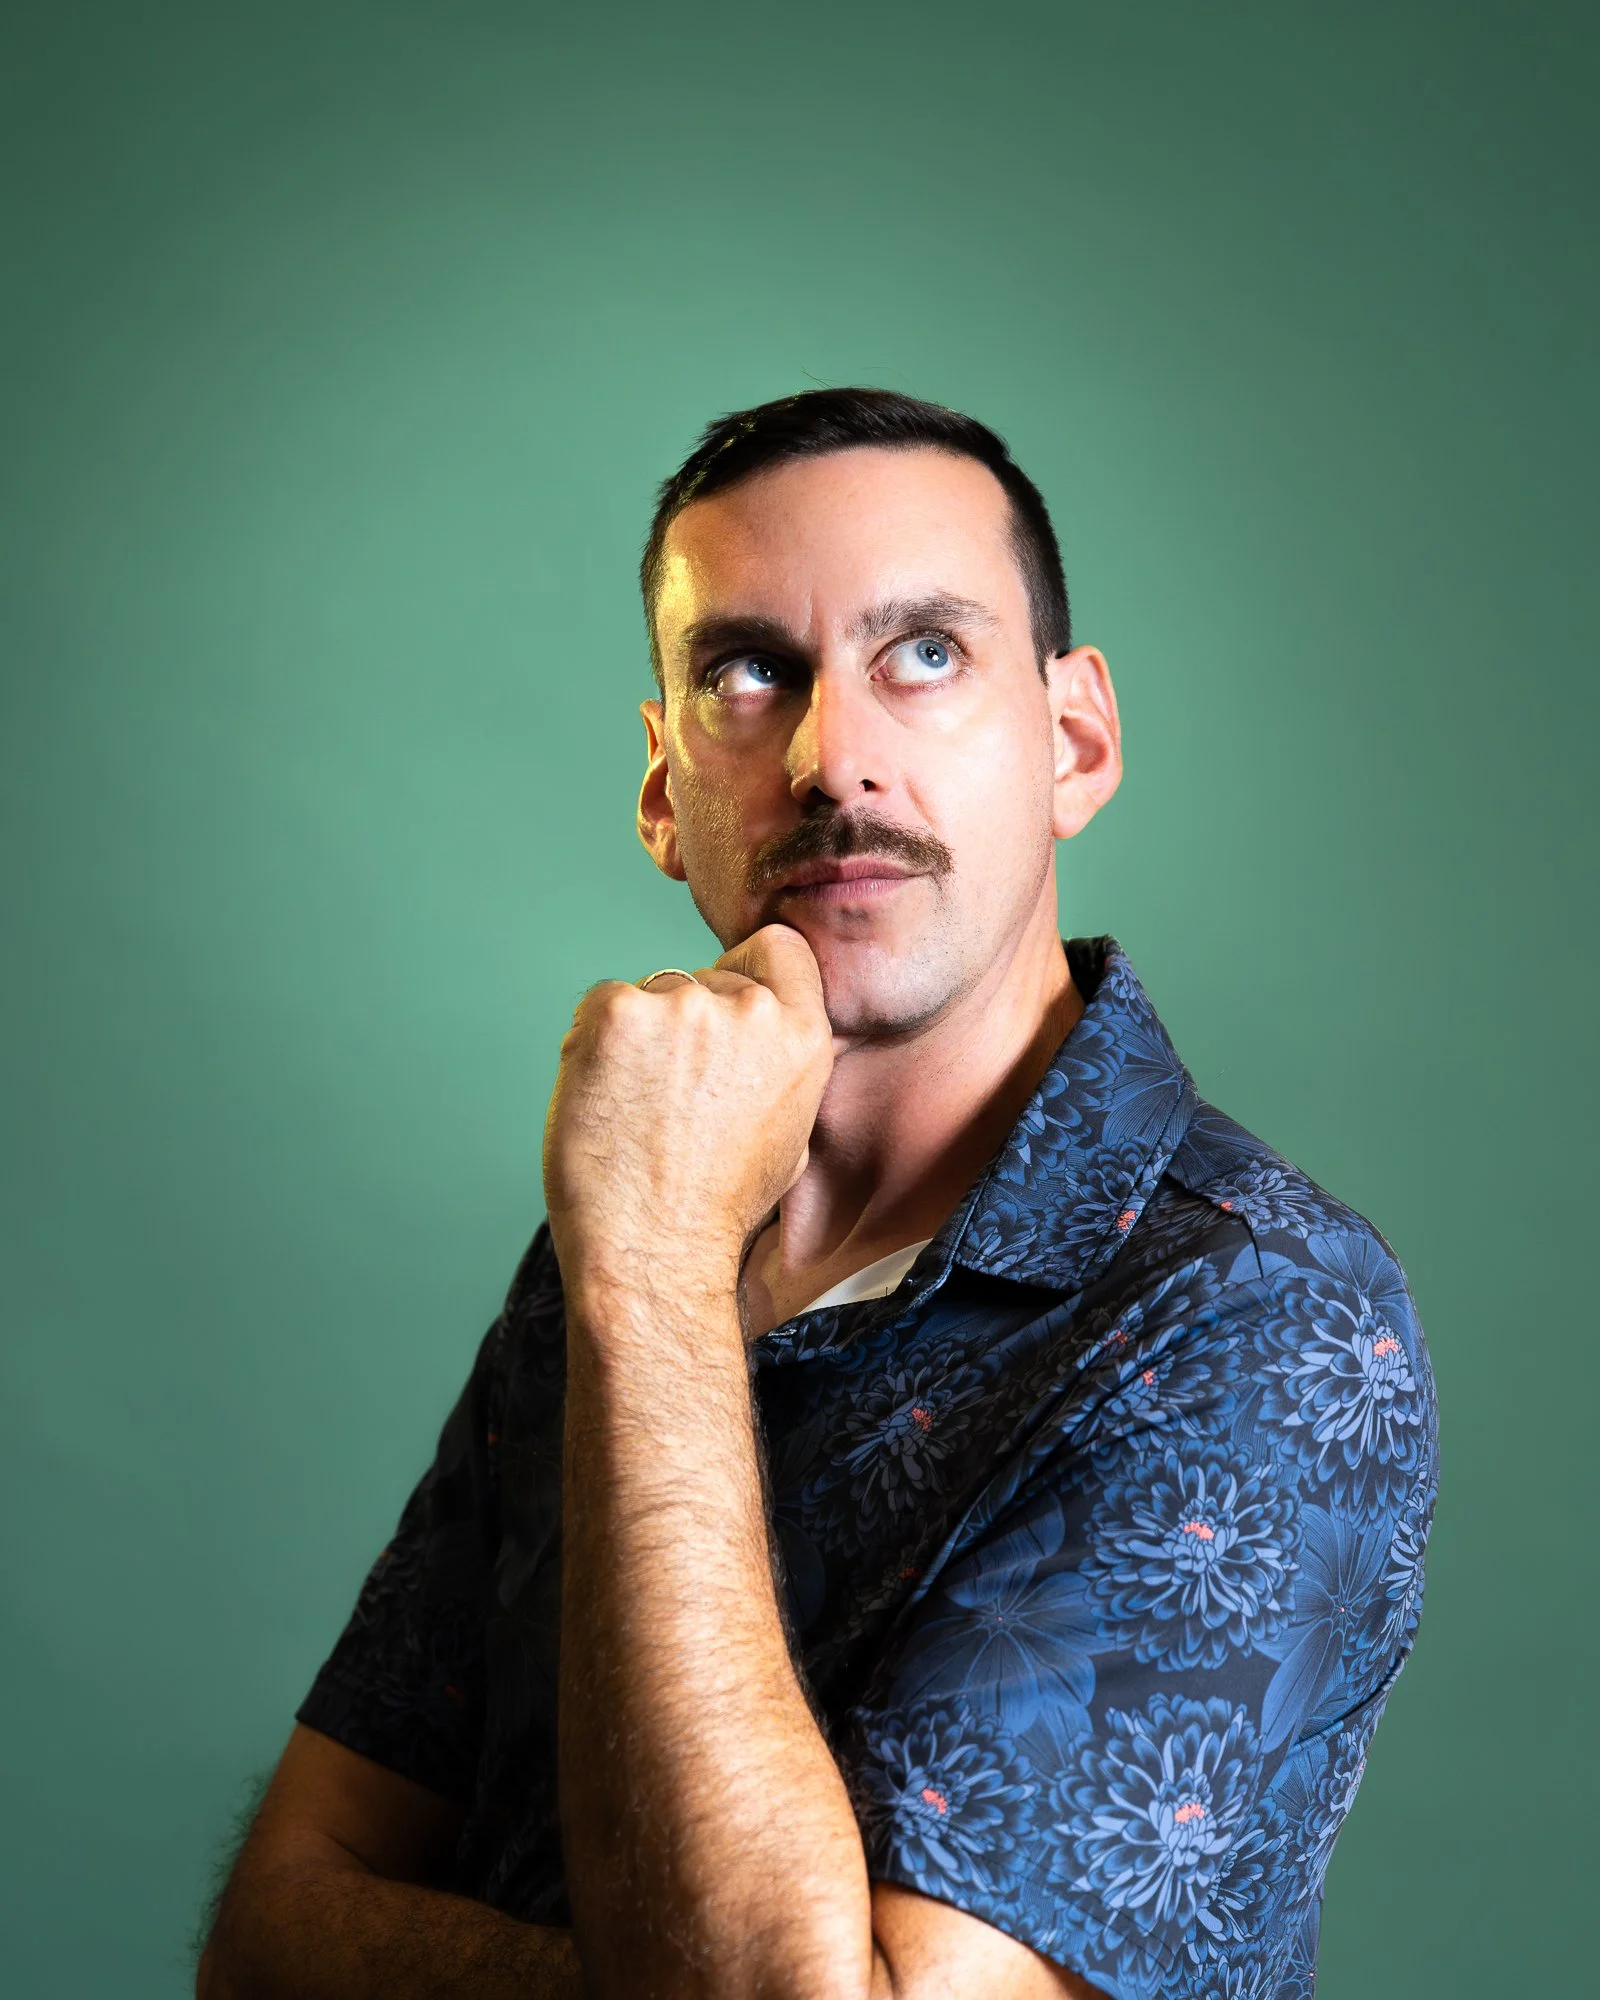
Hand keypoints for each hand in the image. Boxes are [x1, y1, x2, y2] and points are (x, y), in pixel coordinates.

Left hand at [541, 924, 833, 1310]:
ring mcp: (681, 1007)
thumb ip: (781, 1069)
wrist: (654, 1247)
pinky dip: (592, 1044)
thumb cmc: (716, 1207)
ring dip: (637, 1037)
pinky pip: (599, 1005)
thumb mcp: (791, 1136)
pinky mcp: (617, 1014)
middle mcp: (748, 1010)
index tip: (723, 1002)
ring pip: (649, 994)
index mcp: (801, 1036)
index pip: (779, 947)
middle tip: (669, 1096)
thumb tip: (758, 1038)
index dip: (745, 969)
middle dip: (683, 1024)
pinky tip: (605, 1100)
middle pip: (703, 978)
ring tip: (637, 1110)